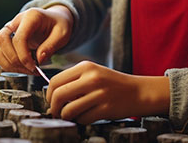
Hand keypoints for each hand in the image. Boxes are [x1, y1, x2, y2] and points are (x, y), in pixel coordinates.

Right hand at [0, 5, 73, 73]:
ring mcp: (9, 30)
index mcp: (30, 17)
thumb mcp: (62, 34)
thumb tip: (38, 60)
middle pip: (2, 40)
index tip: (34, 67)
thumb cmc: (59, 25)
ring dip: (10, 64)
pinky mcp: (7, 40)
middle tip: (30, 69)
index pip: (18, 38)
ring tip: (28, 70)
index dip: (24, 56)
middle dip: (14, 59)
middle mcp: (16, 21)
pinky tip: (23, 67)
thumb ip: (51, 46)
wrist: (55, 19)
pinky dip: (9, 64)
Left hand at [46, 60, 169, 122]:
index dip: (48, 94)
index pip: (56, 81)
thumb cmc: (112, 84)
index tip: (50, 101)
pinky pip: (83, 119)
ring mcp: (99, 94)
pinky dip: (80, 121)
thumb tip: (52, 95)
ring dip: (66, 116)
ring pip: (69, 110)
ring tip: (70, 116)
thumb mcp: (93, 73)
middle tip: (55, 112)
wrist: (139, 92)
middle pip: (58, 95)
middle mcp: (92, 78)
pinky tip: (85, 117)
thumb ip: (74, 80)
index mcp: (86, 67)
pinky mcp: (106, 108)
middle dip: (53, 107)